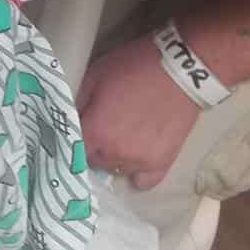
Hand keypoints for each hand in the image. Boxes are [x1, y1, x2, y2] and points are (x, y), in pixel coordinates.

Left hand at [78, 35, 199, 187]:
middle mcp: (114, 154)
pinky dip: (138, 172)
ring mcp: (139, 162)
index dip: (74, 138)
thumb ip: (77, 101)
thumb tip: (69, 119)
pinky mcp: (163, 163)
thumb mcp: (95, 75)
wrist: (180, 69)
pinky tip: (137, 156)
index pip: (72, 150)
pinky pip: (144, 182)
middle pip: (94, 161)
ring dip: (115, 156)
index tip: (80, 130)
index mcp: (95, 132)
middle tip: (103, 126)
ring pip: (116, 169)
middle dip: (94, 146)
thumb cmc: (134, 67)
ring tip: (124, 134)